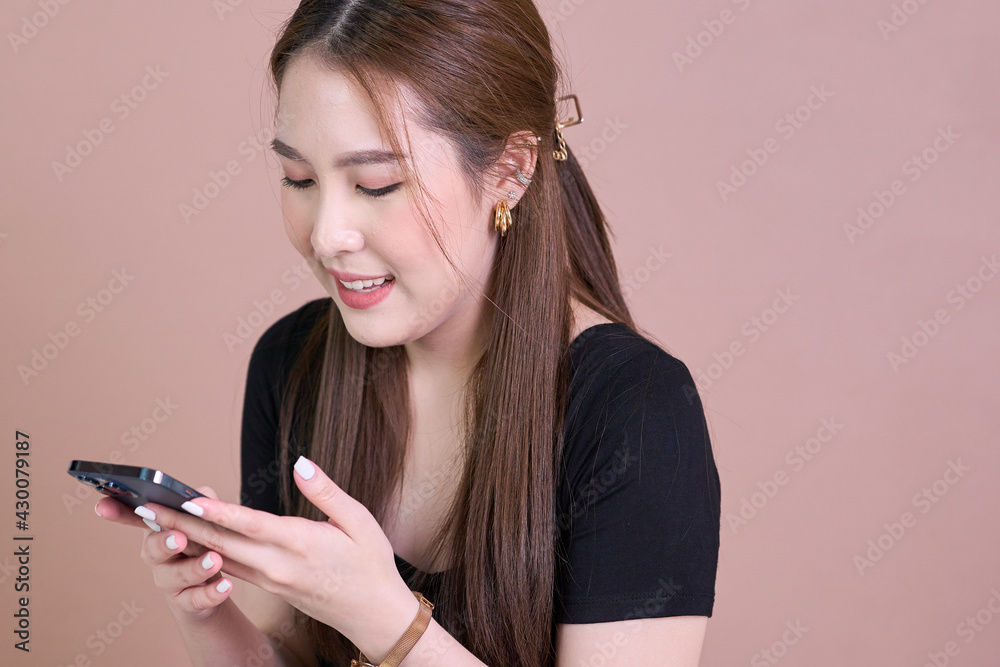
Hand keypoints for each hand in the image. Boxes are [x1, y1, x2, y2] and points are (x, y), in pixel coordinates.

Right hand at [95, 487, 233, 620]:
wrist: (211, 590)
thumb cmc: (202, 547)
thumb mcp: (203, 523)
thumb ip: (202, 505)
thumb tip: (200, 496)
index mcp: (159, 530)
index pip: (135, 518)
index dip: (118, 513)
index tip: (103, 506)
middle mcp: (157, 556)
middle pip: (153, 549)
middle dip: (164, 543)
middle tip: (179, 537)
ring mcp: (169, 581)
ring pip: (176, 576)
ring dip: (195, 568)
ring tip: (214, 561)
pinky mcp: (186, 602)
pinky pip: (196, 599)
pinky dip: (212, 593)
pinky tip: (225, 585)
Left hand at [136, 457, 418, 655]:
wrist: (374, 614)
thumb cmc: (371, 564)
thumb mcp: (360, 521)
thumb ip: (326, 492)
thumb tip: (301, 463)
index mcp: (301, 544)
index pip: (251, 525)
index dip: (218, 512)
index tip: (188, 500)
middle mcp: (277, 565)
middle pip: (221, 543)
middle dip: (181, 525)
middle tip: (146, 508)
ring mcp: (269, 579)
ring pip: (219, 556)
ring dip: (184, 540)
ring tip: (153, 521)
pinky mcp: (268, 586)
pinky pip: (229, 567)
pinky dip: (204, 552)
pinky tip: (186, 541)